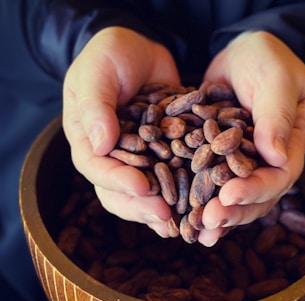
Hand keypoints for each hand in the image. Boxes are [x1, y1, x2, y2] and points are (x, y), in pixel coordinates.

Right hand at [63, 27, 180, 235]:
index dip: (118, 181)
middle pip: (119, 192)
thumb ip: (96, 105)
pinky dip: (182, 194)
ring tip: (179, 225)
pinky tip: (195, 208)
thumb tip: (101, 144)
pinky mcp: (163, 155)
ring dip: (161, 210)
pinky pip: (170, 178)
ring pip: (145, 193)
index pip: (97, 169)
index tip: (142, 187)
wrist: (139, 51)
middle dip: (141, 206)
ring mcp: (139, 159)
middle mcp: (113, 157)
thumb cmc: (110, 55)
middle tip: (164, 216)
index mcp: (89, 141)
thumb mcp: (97, 71)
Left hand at [198, 31, 304, 245]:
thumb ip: (276, 115)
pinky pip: (211, 186)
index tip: (228, 195)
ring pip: (233, 199)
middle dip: (232, 212)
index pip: (278, 177)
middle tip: (208, 221)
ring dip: (216, 217)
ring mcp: (242, 165)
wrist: (243, 56)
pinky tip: (184, 218)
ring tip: (196, 232)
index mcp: (289, 145)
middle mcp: (267, 162)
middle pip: (256, 197)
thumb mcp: (275, 79)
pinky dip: (198, 202)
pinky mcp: (219, 161)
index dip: (256, 190)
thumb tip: (276, 156)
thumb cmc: (266, 59)